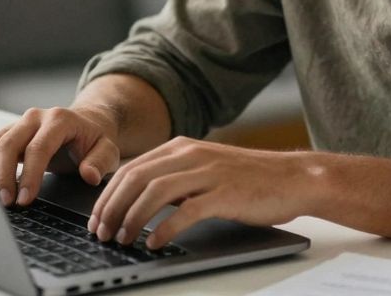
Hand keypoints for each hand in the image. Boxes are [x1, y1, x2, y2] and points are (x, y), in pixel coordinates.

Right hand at [0, 106, 120, 205]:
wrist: (86, 124)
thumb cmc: (95, 139)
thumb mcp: (108, 150)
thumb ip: (100, 162)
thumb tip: (89, 175)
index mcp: (59, 120)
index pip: (38, 148)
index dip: (29, 175)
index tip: (25, 199)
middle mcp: (35, 117)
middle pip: (8, 144)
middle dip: (3, 176)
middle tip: (6, 203)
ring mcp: (19, 123)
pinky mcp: (9, 132)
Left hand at [86, 137, 315, 249]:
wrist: (294, 178)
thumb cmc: (250, 179)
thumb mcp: (204, 169)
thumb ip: (174, 177)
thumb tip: (137, 200)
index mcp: (182, 147)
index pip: (130, 168)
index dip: (107, 195)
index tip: (96, 219)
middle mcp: (191, 154)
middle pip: (136, 178)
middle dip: (112, 207)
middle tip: (102, 232)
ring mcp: (208, 172)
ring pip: (155, 191)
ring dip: (132, 218)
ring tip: (122, 239)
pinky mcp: (226, 193)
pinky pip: (187, 210)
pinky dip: (165, 228)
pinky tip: (155, 242)